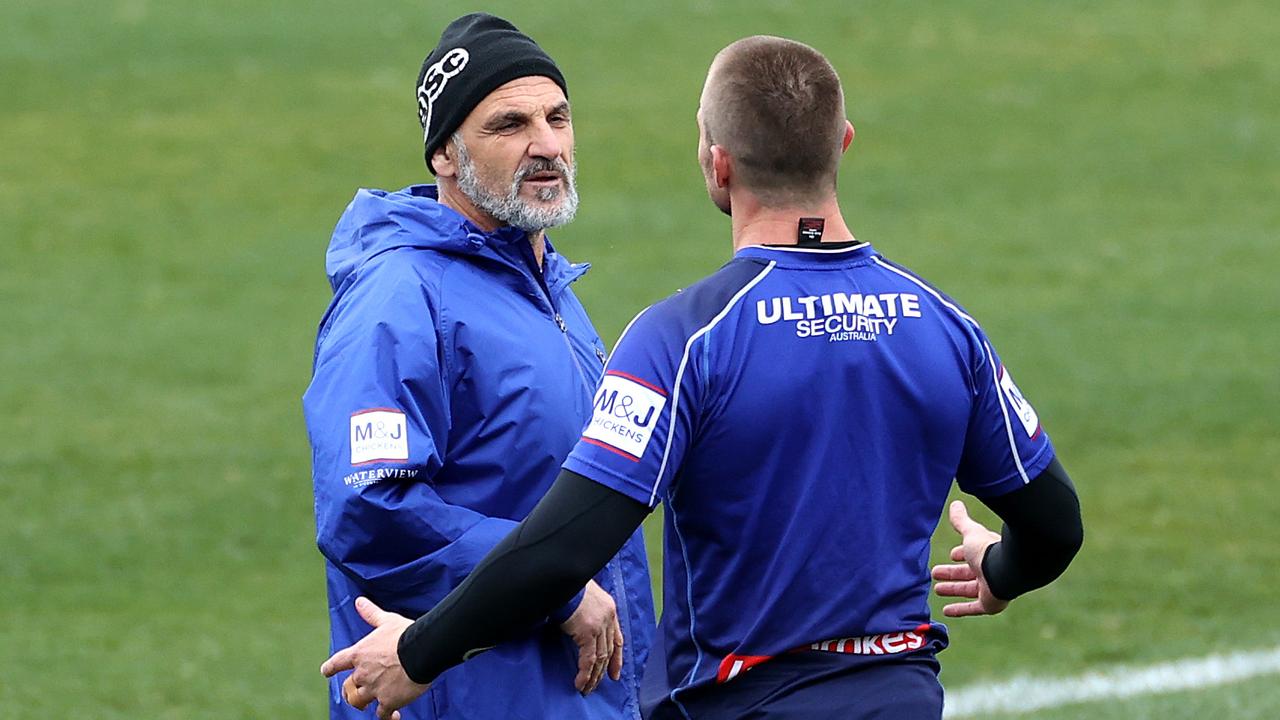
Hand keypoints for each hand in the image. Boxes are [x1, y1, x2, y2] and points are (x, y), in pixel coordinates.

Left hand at [320, 597, 429, 719]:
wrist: (421, 651)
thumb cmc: (405, 634)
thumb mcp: (387, 621)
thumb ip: (371, 614)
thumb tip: (359, 601)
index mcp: (359, 654)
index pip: (337, 663)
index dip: (330, 668)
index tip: (325, 671)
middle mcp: (362, 674)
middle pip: (348, 687)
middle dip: (351, 690)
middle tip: (354, 693)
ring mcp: (374, 689)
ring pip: (360, 702)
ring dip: (364, 703)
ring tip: (372, 705)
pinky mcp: (388, 701)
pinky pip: (383, 715)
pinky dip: (388, 717)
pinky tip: (395, 716)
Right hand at [559, 579, 623, 694]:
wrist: (562, 577)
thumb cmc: (568, 584)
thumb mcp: (584, 595)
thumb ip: (586, 610)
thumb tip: (578, 622)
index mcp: (609, 608)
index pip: (617, 638)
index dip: (616, 658)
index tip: (615, 673)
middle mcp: (608, 617)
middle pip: (609, 651)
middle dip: (603, 671)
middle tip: (596, 685)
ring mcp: (599, 625)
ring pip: (600, 658)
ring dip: (593, 676)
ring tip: (586, 689)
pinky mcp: (587, 632)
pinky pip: (588, 659)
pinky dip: (585, 673)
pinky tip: (580, 683)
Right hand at [931, 500, 1010, 616]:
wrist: (1009, 569)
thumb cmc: (990, 549)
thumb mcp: (970, 533)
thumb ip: (961, 521)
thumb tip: (955, 504)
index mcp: (988, 552)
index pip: (974, 554)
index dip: (962, 554)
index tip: (952, 555)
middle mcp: (991, 570)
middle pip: (968, 573)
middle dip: (952, 573)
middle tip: (935, 573)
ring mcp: (991, 588)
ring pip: (968, 589)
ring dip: (952, 589)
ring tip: (936, 589)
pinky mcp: (990, 603)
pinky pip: (972, 608)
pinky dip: (959, 609)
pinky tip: (946, 611)